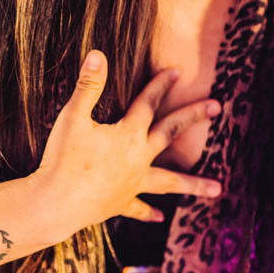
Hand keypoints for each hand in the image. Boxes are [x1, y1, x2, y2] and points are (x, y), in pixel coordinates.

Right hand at [35, 50, 221, 237]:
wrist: (55, 203)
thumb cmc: (63, 159)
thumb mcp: (73, 117)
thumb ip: (88, 86)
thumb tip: (98, 55)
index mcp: (128, 135)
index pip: (148, 103)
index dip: (160, 85)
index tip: (176, 71)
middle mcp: (137, 158)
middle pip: (170, 133)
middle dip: (193, 117)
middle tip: (217, 107)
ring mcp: (132, 183)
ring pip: (169, 182)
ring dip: (193, 185)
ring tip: (217, 189)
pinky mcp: (119, 203)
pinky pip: (139, 207)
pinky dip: (149, 212)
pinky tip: (160, 217)